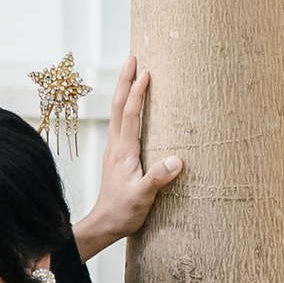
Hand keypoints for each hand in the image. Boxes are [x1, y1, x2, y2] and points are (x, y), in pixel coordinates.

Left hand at [70, 55, 182, 261]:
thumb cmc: (124, 211)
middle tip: (132, 58)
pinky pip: (121, 122)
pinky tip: (131, 106)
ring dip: (124, 90)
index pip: (130, 114)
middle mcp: (117, 145)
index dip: (137, 92)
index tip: (146, 72)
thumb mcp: (143, 196)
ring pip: (118, 112)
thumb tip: (178, 159)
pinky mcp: (117, 155)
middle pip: (119, 105)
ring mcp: (115, 149)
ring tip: (132, 73)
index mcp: (124, 150)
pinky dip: (126, 106)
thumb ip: (158, 178)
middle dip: (125, 80)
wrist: (105, 224)